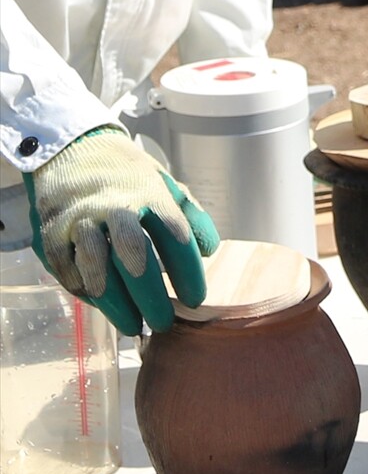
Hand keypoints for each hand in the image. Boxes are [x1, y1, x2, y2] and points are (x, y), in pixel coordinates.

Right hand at [23, 127, 220, 334]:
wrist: (72, 146)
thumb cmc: (127, 175)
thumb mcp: (165, 184)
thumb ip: (190, 216)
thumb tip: (210, 250)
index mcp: (148, 192)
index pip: (174, 234)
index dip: (187, 271)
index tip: (196, 299)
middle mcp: (113, 205)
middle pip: (133, 254)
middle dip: (149, 295)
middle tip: (162, 324)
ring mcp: (79, 218)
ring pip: (95, 266)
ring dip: (115, 302)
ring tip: (132, 326)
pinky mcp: (51, 231)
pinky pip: (67, 269)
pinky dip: (84, 291)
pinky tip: (100, 305)